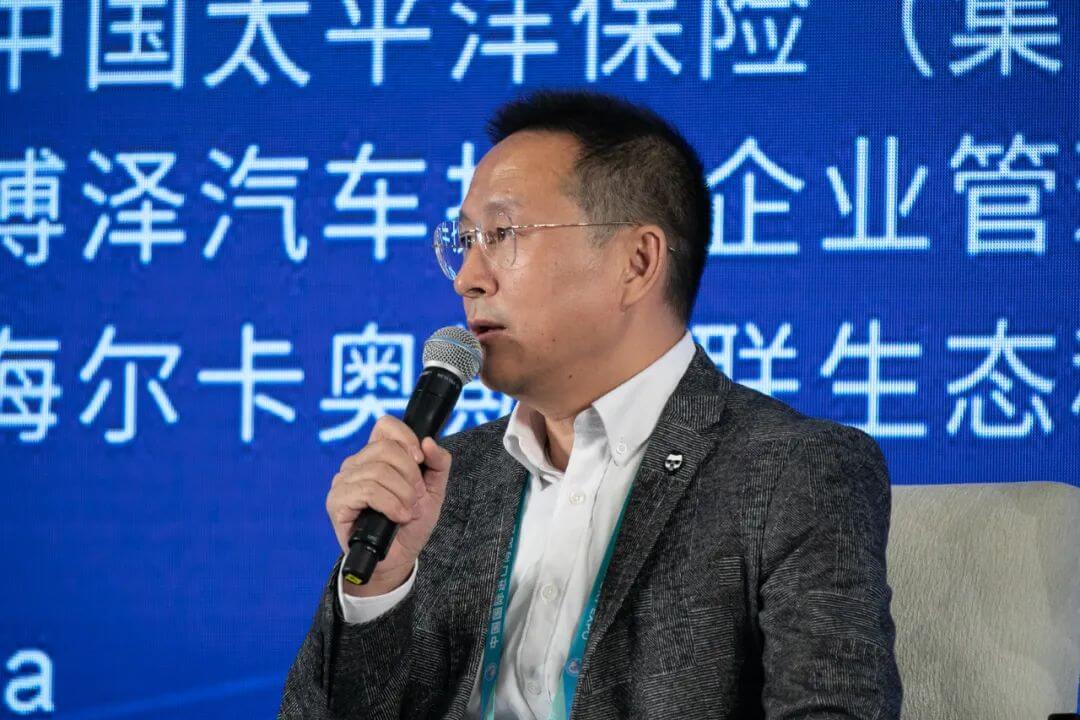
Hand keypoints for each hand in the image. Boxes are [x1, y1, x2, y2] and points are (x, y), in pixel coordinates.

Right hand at [326, 415, 451, 595]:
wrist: (399, 557)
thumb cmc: (411, 521)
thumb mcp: (434, 489)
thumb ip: (439, 463)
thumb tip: (428, 441)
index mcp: (375, 454)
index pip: (385, 425)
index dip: (407, 439)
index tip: (420, 461)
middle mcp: (356, 463)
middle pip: (386, 449)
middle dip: (410, 476)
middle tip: (416, 497)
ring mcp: (343, 482)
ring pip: (378, 472)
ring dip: (403, 494)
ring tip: (408, 511)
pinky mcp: (337, 502)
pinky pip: (367, 491)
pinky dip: (391, 505)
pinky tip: (399, 517)